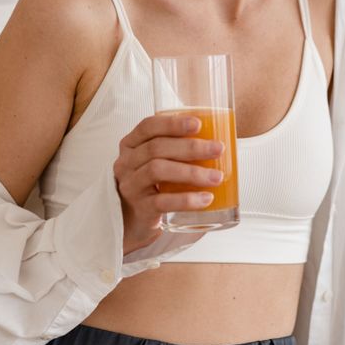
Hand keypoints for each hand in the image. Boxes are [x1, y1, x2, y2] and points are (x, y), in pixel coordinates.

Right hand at [113, 113, 223, 252]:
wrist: (136, 221)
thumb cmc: (154, 184)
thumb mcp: (160, 161)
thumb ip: (178, 149)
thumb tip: (218, 141)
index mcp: (131, 145)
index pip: (148, 126)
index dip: (172, 123)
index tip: (198, 124)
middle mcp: (126, 163)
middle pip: (156, 148)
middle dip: (190, 147)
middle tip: (218, 149)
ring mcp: (131, 186)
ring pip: (158, 171)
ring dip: (191, 172)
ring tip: (216, 177)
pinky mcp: (140, 209)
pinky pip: (162, 202)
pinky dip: (186, 200)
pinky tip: (206, 199)